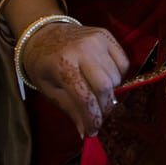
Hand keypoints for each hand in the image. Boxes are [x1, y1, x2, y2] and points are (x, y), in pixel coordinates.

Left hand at [20, 22, 130, 136]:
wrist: (43, 32)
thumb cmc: (42, 64)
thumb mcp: (49, 89)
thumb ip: (69, 108)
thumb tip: (85, 132)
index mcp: (62, 65)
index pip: (85, 98)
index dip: (92, 118)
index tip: (93, 131)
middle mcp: (82, 50)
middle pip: (105, 86)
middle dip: (104, 107)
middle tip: (99, 116)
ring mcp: (96, 40)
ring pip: (116, 76)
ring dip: (111, 93)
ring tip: (100, 97)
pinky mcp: (106, 35)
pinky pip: (123, 62)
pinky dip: (119, 76)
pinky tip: (107, 80)